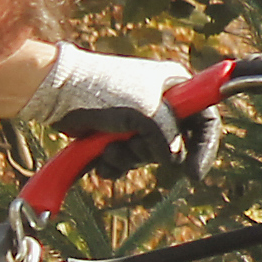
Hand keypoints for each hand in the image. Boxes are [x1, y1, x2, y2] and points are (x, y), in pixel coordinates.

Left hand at [25, 44, 216, 182]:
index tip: (192, 174)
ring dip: (128, 159)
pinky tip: (99, 156)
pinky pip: (125, 161)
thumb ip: (167, 137)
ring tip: (108, 148)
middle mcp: (159, 103)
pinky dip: (113, 164)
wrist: (57, 91)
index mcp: (174, 86)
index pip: (204, 119)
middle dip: (150, 154)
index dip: (204, 147)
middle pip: (174, 145)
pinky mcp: (114, 134)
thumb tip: (174, 158)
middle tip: (131, 146)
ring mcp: (136, 120)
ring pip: (146, 156)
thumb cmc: (102, 90)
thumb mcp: (145, 113)